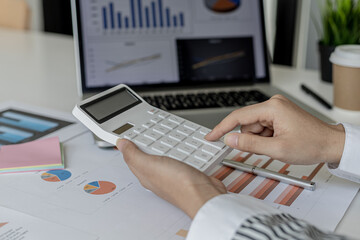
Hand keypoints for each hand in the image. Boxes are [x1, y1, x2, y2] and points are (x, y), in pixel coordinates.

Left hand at [116, 139, 226, 218]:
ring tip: (161, 137)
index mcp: (146, 174)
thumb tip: (120, 144)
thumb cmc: (178, 185)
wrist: (204, 195)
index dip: (128, 146)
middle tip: (143, 134)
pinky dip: (183, 151)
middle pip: (148, 157)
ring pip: (166, 157)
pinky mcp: (189, 172)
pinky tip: (184, 147)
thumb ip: (134, 155)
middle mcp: (159, 176)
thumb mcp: (149, 165)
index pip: (132, 158)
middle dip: (146, 145)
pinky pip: (183, 158)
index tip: (127, 135)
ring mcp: (174, 174)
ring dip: (165, 147)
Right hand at [206, 95, 344, 164]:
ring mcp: (276, 109)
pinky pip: (262, 127)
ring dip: (260, 140)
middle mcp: (273, 104)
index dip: (222, 128)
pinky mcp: (279, 114)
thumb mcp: (277, 149)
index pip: (238, 116)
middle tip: (267, 148)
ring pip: (254, 127)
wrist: (331, 144)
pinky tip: (278, 142)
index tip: (211, 136)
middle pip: (247, 123)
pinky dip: (265, 138)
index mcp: (272, 108)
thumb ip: (249, 144)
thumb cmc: (311, 144)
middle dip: (252, 139)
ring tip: (277, 145)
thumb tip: (230, 140)